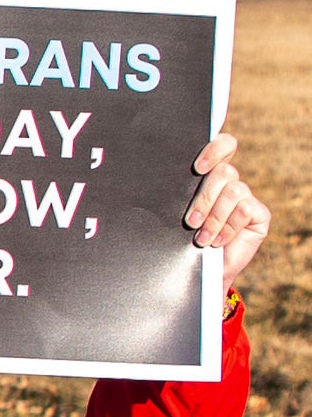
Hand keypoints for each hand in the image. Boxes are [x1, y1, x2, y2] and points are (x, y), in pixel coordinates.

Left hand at [189, 131, 270, 289]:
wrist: (201, 271)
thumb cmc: (182, 240)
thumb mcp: (176, 214)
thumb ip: (177, 194)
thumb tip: (157, 179)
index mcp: (210, 175)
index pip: (224, 145)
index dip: (215, 150)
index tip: (197, 168)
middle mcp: (230, 183)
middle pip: (225, 171)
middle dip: (204, 198)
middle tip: (190, 222)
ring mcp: (247, 197)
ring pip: (233, 191)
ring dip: (213, 218)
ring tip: (201, 239)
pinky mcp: (259, 214)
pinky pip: (245, 210)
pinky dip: (227, 227)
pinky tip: (217, 241)